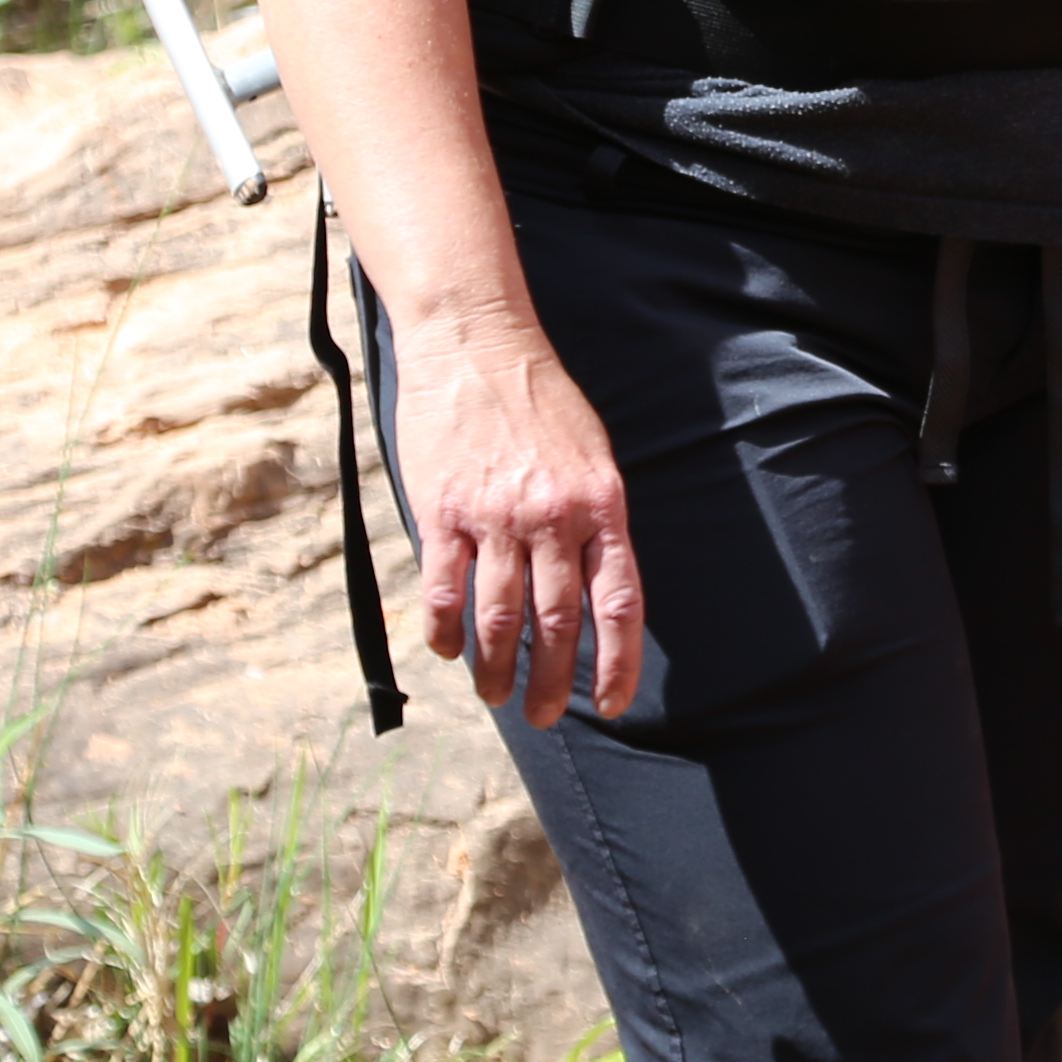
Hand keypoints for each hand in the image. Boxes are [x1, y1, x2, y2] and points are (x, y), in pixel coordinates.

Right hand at [403, 315, 643, 725]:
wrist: (477, 345)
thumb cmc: (541, 403)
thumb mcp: (594, 457)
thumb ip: (595, 522)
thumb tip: (593, 590)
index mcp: (602, 506)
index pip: (618, 602)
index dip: (616, 661)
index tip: (612, 703)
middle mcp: (554, 517)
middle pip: (557, 623)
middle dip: (553, 681)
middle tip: (544, 716)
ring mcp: (497, 517)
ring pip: (499, 618)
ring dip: (497, 669)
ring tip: (497, 696)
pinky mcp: (443, 512)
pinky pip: (445, 589)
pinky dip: (445, 631)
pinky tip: (447, 651)